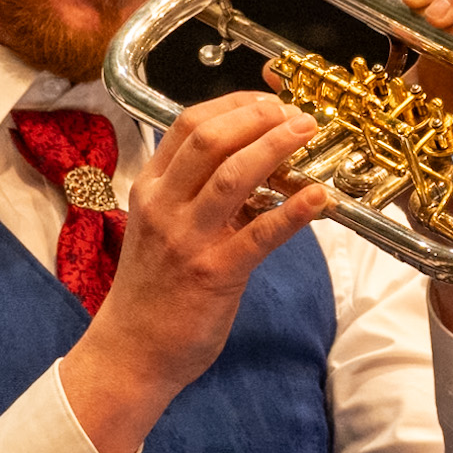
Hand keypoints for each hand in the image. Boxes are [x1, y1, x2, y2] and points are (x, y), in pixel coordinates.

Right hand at [63, 92, 330, 452]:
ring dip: (278, 147)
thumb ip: (194, 192)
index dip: (235, 104)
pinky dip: (295, 212)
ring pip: (234, 175)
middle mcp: (164, 205)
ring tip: (308, 133)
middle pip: (212, 139)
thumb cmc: (152, 289)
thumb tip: (251, 160)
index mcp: (150, 188)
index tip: (269, 100)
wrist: (131, 352)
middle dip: (260, 117)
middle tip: (296, 114)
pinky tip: (321, 197)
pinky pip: (261, 234)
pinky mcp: (215, 273)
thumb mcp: (160, 226)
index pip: (189, 125)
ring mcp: (188, 239)